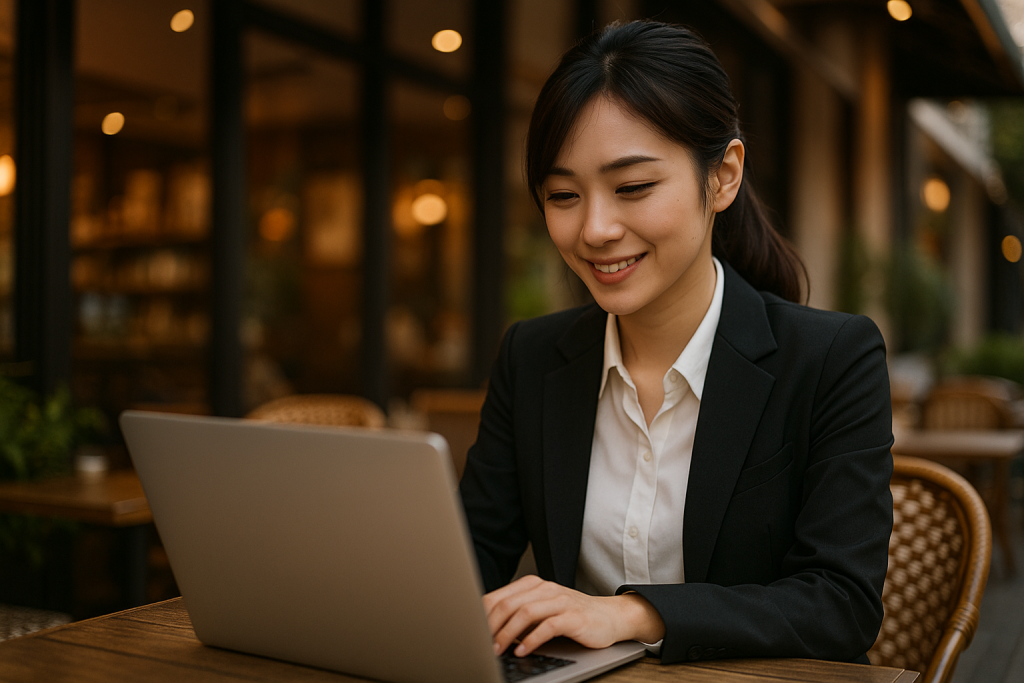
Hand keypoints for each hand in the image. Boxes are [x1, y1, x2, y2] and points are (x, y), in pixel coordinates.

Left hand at [483, 575, 664, 656]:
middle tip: (482, 645)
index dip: (482, 615)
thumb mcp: (542, 611)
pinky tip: (522, 651)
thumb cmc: (572, 616)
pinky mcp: (573, 616)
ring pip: (525, 613)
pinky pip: (548, 626)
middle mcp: (545, 589)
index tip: (472, 633)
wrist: (610, 617)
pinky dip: (531, 640)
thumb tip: (488, 630)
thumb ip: (519, 615)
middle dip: (491, 626)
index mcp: (533, 585)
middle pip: (508, 604)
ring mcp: (560, 601)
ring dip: (508, 633)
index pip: (499, 597)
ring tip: (498, 649)